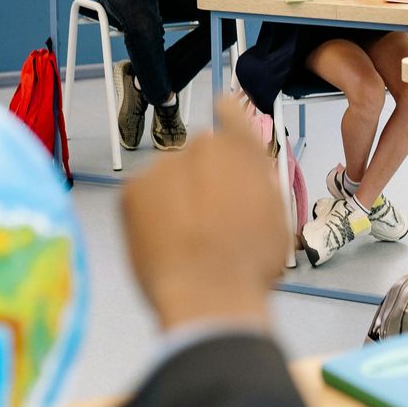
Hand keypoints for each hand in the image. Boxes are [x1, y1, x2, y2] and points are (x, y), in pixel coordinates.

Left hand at [120, 96, 289, 330]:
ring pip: (167, 177)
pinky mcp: (133, 189)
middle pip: (197, 155)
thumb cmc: (251, 263)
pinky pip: (142, 197)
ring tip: (184, 240)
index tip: (220, 120)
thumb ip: (256, 183)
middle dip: (200, 178)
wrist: (209, 294)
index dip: (226, 116)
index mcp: (242, 150)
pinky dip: (148, 215)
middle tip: (207, 220)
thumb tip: (241, 177)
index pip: (229, 112)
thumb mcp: (274, 215)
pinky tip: (163, 243)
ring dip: (174, 197)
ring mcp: (164, 165)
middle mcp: (202, 146)